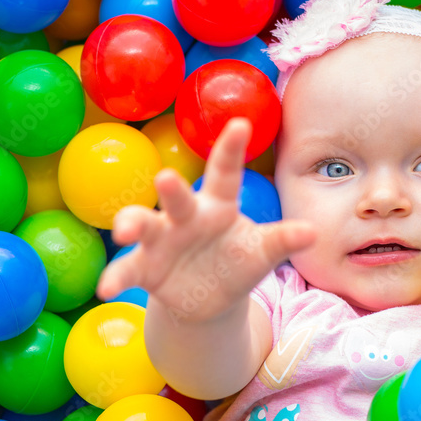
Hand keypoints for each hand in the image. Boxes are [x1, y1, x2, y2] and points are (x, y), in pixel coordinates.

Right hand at [96, 118, 315, 322]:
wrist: (209, 297)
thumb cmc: (237, 262)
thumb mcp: (262, 253)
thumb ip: (282, 240)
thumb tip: (314, 232)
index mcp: (218, 206)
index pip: (225, 174)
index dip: (230, 149)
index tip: (241, 123)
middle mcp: (185, 216)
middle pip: (177, 197)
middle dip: (171, 188)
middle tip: (165, 178)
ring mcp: (161, 240)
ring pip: (142, 225)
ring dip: (131, 224)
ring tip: (124, 232)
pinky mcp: (144, 268)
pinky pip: (127, 270)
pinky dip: (116, 277)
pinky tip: (106, 289)